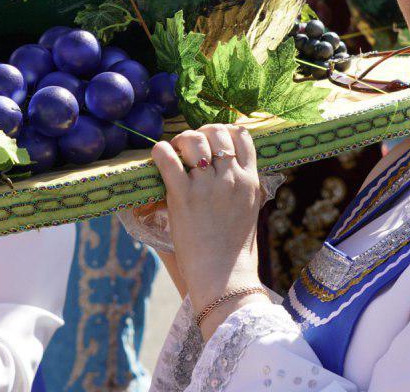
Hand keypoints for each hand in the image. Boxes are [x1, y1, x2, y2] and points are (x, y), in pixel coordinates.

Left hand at [151, 125, 266, 334]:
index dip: (223, 130)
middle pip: (215, 132)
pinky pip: (167, 158)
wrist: (225, 279)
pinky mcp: (183, 196)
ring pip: (192, 140)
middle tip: (187, 149)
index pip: (242, 135)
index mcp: (250, 181)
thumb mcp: (249, 211)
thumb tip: (227, 170)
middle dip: (199, 134)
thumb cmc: (234, 250)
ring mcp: (207, 186)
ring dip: (180, 142)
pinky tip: (158, 157)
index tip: (211, 140)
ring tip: (174, 155)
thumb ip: (241, 187)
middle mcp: (231, 178)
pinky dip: (160, 151)